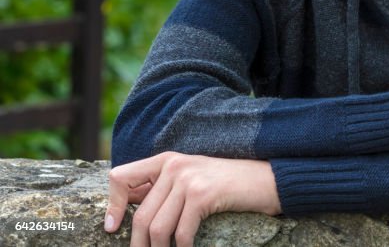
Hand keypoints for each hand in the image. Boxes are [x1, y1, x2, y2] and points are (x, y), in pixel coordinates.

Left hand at [105, 151, 280, 246]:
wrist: (267, 180)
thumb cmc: (229, 185)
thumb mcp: (192, 179)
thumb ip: (163, 188)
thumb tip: (127, 209)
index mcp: (166, 160)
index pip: (120, 178)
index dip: (111, 205)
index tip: (111, 228)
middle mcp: (174, 166)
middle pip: (140, 215)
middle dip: (139, 245)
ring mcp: (188, 179)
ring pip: (156, 228)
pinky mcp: (203, 194)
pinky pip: (181, 233)